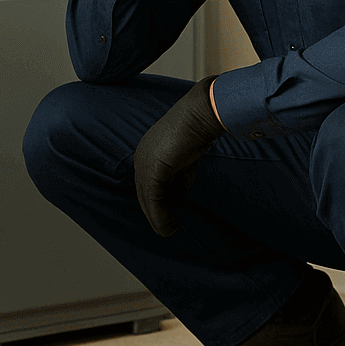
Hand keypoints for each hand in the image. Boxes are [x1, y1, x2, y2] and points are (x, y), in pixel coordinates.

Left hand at [133, 76, 225, 235]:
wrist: (203, 114)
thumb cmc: (198, 128)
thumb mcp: (188, 154)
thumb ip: (182, 169)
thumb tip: (182, 186)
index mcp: (147, 150)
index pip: (147, 181)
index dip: (156, 200)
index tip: (168, 214)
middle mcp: (142, 155)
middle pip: (144, 192)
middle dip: (155, 212)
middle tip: (167, 227)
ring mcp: (146, 162)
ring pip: (147, 198)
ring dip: (158, 219)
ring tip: (169, 231)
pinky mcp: (155, 169)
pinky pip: (155, 199)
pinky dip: (160, 216)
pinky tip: (170, 227)